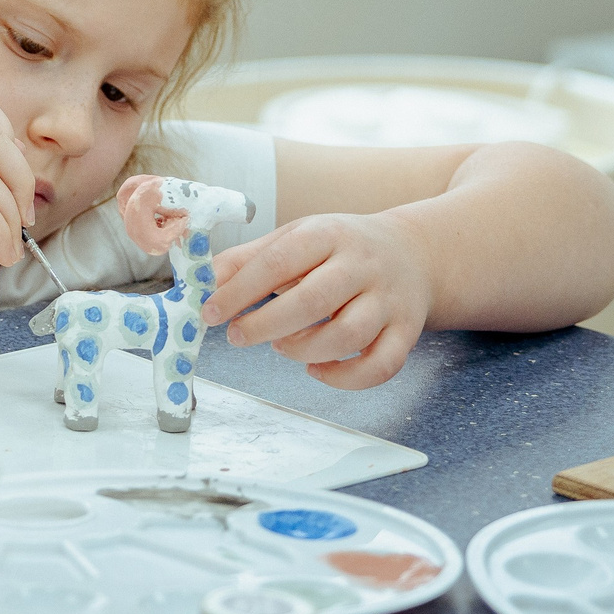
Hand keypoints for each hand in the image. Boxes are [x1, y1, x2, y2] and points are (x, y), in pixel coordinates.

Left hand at [200, 213, 434, 389]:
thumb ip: (247, 260)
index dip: (240, 290)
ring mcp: (389, 300)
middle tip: (237, 336)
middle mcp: (362, 265)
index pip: (279, 261)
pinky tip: (316, 369)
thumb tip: (202, 283)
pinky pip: (380, 366)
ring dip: (303, 350)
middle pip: (313, 300)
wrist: (412, 252)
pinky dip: (345, 378)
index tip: (210, 311)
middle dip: (266, 325)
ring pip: (347, 336)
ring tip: (280, 346)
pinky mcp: (406, 331)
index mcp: (328, 234)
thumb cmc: (340, 247)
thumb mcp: (295, 237)